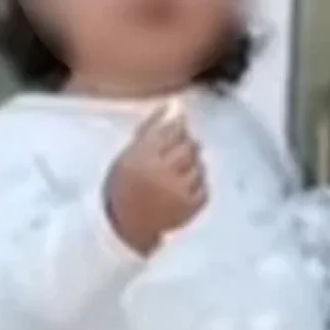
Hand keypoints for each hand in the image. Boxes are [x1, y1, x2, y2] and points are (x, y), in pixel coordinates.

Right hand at [105, 102, 205, 253]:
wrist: (125, 224)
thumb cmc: (126, 183)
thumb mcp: (130, 153)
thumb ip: (152, 128)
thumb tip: (173, 106)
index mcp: (143, 158)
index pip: (172, 132)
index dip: (178, 127)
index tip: (178, 128)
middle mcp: (162, 174)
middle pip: (189, 147)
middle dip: (187, 145)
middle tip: (179, 150)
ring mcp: (178, 192)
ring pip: (199, 166)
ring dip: (194, 164)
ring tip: (179, 170)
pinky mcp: (190, 208)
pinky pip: (204, 186)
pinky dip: (198, 183)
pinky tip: (184, 185)